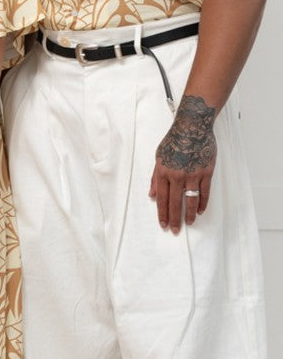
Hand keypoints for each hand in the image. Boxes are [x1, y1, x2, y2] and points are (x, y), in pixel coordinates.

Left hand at [149, 95, 216, 232]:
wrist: (192, 127)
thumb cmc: (174, 141)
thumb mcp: (158, 157)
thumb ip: (155, 178)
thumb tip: (151, 195)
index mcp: (163, 173)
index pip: (161, 199)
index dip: (162, 213)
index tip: (162, 224)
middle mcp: (177, 176)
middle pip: (175, 203)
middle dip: (174, 219)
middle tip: (175, 231)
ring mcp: (193, 175)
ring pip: (191, 200)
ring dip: (190, 214)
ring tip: (189, 223)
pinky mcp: (206, 172)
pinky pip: (205, 192)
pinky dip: (203, 203)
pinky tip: (200, 211)